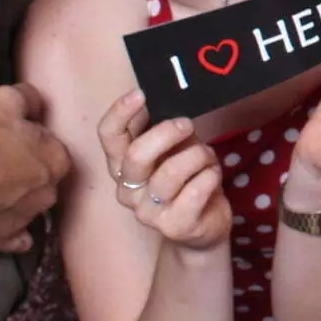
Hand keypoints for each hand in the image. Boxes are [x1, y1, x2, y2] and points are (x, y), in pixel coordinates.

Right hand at [0, 83, 70, 252]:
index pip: (55, 151)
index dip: (35, 145)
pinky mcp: (1, 239)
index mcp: (57, 160)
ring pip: (30, 209)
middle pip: (44, 181)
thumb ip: (30, 99)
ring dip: (18, 201)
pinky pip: (15, 240)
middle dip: (28, 173)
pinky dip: (12, 236)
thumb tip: (37, 104)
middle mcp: (48, 193)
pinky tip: (1, 227)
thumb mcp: (7, 99)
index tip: (15, 142)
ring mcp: (26, 219)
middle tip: (0, 164)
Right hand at [98, 91, 231, 250]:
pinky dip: (211, 175)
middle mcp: (128, 190)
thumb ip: (159, 129)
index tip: (141, 94)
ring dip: (197, 156)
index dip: (120, 113)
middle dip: (167, 133)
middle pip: (136, 155)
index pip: (108, 136)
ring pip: (171, 172)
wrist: (204, 225)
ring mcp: (148, 212)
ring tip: (206, 157)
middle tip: (188, 125)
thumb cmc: (186, 178)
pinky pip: (196, 191)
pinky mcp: (175, 226)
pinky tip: (212, 176)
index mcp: (122, 166)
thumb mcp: (172, 148)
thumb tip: (153, 98)